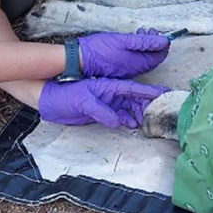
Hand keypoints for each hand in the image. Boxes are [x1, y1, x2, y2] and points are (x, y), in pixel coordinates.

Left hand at [38, 78, 169, 128]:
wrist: (50, 103)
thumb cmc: (65, 96)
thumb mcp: (83, 101)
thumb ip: (101, 110)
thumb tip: (117, 121)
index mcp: (109, 86)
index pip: (133, 89)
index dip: (148, 91)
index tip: (163, 93)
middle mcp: (111, 94)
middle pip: (135, 99)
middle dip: (149, 104)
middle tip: (162, 109)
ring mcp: (107, 104)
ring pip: (128, 109)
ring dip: (139, 114)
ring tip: (149, 120)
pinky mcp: (102, 113)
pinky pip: (119, 117)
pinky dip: (127, 121)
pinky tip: (133, 125)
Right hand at [78, 29, 169, 77]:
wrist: (79, 59)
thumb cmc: (100, 49)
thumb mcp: (124, 41)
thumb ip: (145, 41)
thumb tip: (164, 41)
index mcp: (138, 63)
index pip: (160, 56)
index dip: (162, 43)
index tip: (158, 32)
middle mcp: (135, 69)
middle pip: (152, 57)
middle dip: (154, 42)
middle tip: (148, 30)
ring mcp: (126, 70)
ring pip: (143, 57)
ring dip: (144, 44)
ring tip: (139, 32)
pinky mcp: (119, 68)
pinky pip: (133, 59)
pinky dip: (135, 49)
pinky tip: (129, 41)